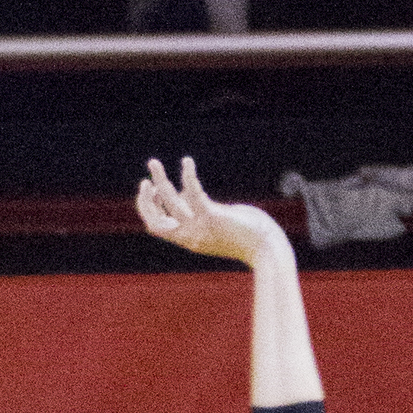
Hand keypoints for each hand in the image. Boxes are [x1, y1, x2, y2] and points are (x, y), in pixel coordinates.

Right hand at [137, 154, 288, 265]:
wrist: (268, 250)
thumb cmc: (249, 236)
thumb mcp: (218, 223)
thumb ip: (201, 211)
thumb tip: (185, 192)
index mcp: (190, 240)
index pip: (157, 227)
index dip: (149, 210)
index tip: (153, 192)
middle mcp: (190, 237)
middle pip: (154, 221)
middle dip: (144, 199)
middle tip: (146, 179)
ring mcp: (200, 228)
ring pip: (169, 203)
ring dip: (158, 180)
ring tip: (153, 162)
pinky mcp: (212, 217)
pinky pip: (193, 192)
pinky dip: (188, 175)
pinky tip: (187, 162)